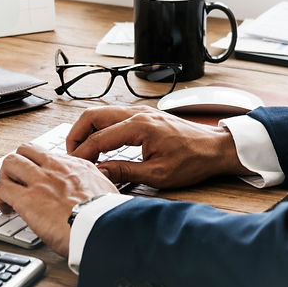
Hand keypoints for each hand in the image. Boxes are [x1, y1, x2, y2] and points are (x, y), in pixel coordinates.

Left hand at [0, 143, 118, 256]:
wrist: (103, 228)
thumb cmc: (107, 216)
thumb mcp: (107, 190)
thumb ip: (96, 185)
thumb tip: (95, 190)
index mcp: (76, 166)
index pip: (47, 155)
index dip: (38, 165)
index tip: (37, 177)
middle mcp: (55, 168)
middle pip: (25, 150)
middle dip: (17, 165)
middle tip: (17, 181)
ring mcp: (39, 181)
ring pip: (10, 163)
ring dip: (5, 178)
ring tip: (8, 194)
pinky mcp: (27, 199)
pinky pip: (2, 188)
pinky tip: (5, 209)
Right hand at [67, 105, 247, 188]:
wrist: (215, 149)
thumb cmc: (193, 161)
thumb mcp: (158, 175)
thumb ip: (125, 172)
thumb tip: (99, 173)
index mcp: (139, 126)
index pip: (99, 138)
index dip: (82, 154)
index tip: (74, 167)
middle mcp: (137, 113)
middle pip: (93, 116)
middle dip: (77, 135)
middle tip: (72, 155)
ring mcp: (140, 111)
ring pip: (101, 113)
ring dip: (88, 130)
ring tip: (83, 151)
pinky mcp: (144, 115)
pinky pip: (113, 116)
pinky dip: (100, 127)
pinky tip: (100, 144)